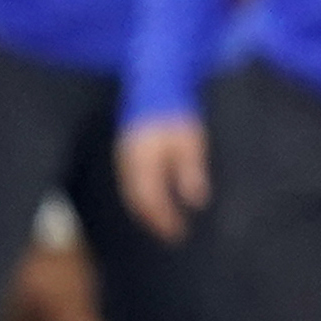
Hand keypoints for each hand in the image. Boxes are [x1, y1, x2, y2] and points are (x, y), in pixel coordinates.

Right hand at [120, 117, 208, 241]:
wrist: (155, 85)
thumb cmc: (177, 113)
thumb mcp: (191, 142)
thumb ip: (190, 171)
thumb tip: (196, 201)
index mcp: (144, 161)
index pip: (150, 200)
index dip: (163, 220)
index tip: (178, 234)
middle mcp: (128, 162)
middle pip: (137, 201)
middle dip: (153, 221)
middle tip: (171, 236)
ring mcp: (124, 156)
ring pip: (131, 193)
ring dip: (146, 211)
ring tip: (163, 225)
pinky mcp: (126, 151)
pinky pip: (129, 182)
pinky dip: (141, 197)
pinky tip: (154, 202)